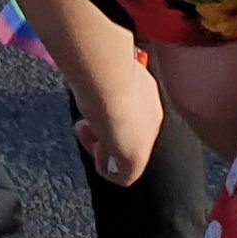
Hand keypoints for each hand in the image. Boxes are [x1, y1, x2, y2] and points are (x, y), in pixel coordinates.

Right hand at [73, 53, 168, 187]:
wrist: (109, 81)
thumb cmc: (102, 67)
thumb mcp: (103, 66)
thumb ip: (102, 71)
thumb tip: (87, 61)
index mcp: (148, 94)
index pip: (132, 113)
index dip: (109, 112)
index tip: (91, 105)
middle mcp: (152, 118)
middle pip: (129, 135)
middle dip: (105, 131)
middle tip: (84, 123)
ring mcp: (146, 141)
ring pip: (124, 154)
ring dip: (102, 148)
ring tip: (86, 131)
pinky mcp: (136, 162)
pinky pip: (122, 176)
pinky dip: (104, 167)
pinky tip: (94, 147)